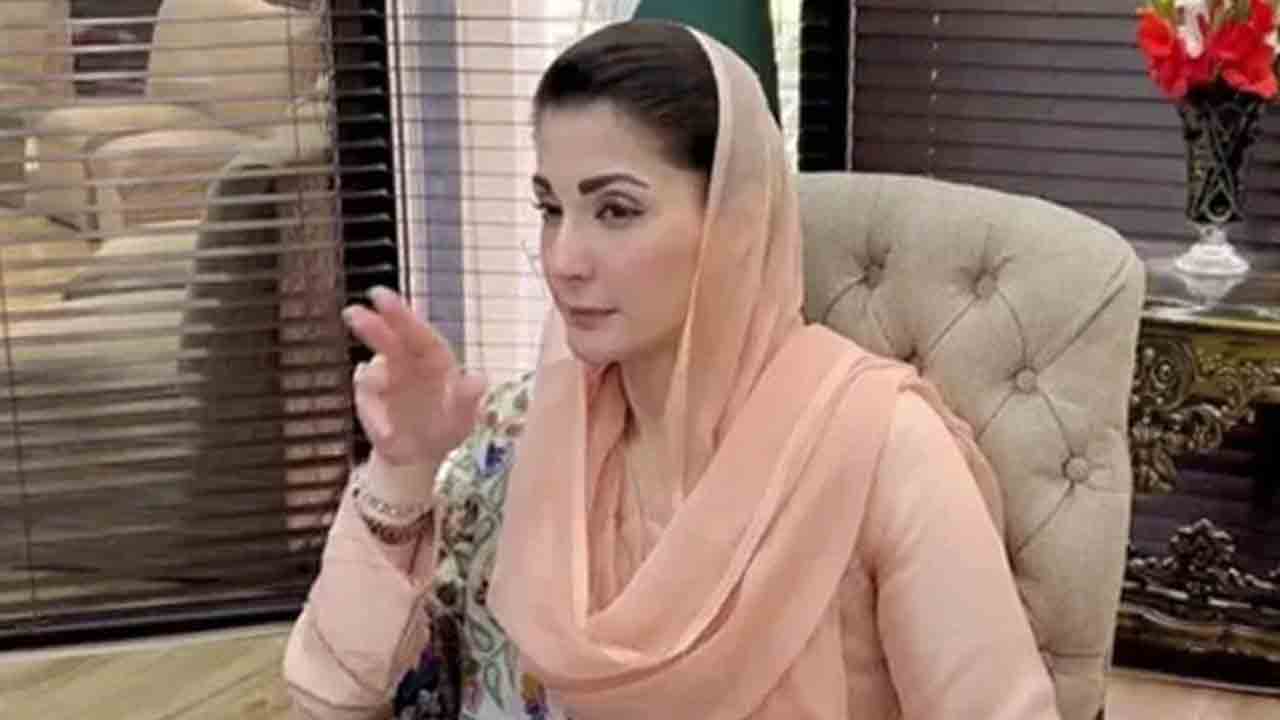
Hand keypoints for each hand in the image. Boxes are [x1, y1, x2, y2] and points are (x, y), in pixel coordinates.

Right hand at [343, 287, 487, 467]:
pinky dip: (374, 413)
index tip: (380, 298)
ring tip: (381, 389)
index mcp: (433, 358)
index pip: (417, 332)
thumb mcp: (463, 416)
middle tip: (353, 312)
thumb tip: (479, 380)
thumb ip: (467, 397)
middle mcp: (406, 361)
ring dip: (370, 377)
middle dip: (372, 325)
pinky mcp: (367, 399)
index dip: (400, 314)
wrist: (420, 455)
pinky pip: (366, 401)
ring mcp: (384, 378)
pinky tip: (386, 432)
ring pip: (370, 369)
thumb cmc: (446, 427)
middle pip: (389, 340)